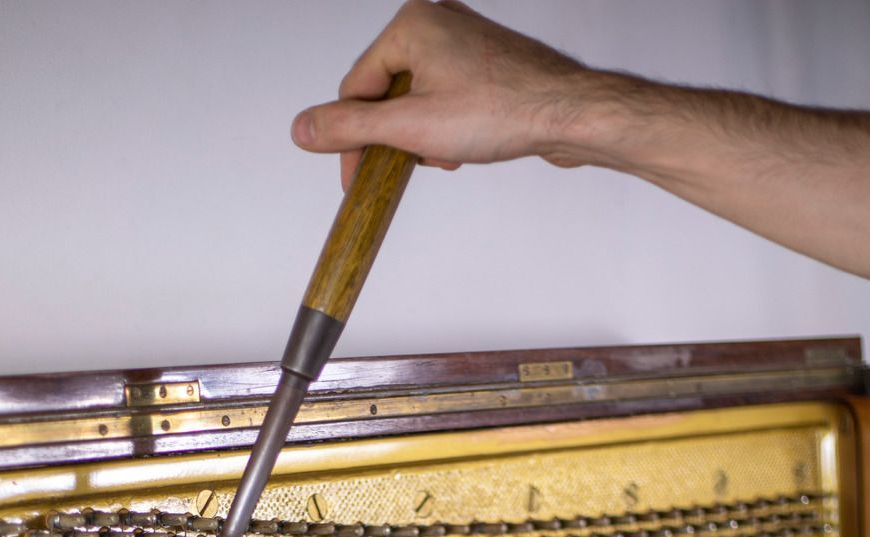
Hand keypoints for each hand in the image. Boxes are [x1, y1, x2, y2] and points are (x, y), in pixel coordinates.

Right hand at [290, 0, 606, 187]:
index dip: (352, 140)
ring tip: (444, 158)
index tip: (355, 181)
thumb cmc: (500, 112)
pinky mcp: (484, 63)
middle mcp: (435, 22)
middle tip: (406, 170)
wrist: (567, 114)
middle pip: (384, 94)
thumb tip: (302, 129)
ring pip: (415, 100)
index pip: (355, 88)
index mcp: (409, 24)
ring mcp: (461, 41)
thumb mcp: (410, 129)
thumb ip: (350, 129)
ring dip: (420, 139)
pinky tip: (460, 150)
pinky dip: (444, 129)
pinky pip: (444, 99)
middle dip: (393, 139)